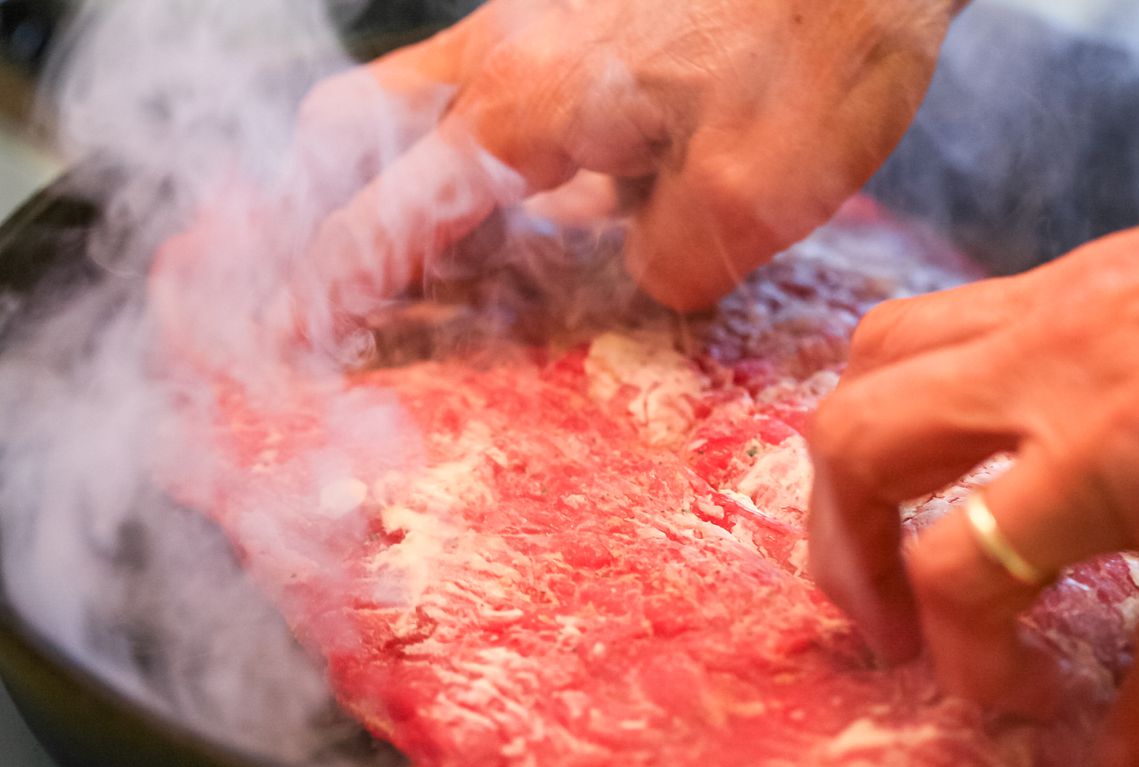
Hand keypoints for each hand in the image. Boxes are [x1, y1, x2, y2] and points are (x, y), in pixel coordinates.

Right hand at [276, 0, 954, 340]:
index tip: (296, 340)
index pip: (391, 211)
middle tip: (347, 290)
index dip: (335, 285)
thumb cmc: (820, 49)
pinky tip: (545, 202)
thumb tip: (637, 273)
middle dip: (326, 211)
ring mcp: (539, 25)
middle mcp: (507, 53)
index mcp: (528, 105)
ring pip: (413, 98)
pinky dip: (474, 153)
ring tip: (440, 265)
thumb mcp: (750, 198)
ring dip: (397, 179)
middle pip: (353, 125)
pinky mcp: (581, 19)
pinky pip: (486, 89)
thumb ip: (667, 261)